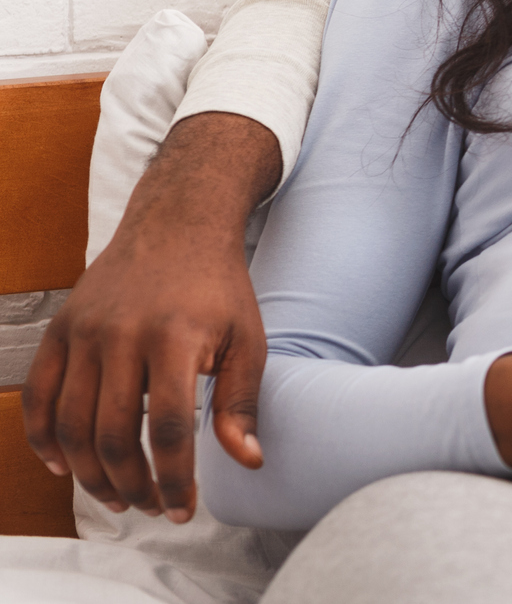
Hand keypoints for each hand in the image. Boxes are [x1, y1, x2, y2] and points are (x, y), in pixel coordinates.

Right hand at [22, 112, 279, 523]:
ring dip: (90, 473)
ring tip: (117, 496)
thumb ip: (242, 401)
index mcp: (175, 338)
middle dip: (131, 484)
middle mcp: (122, 336)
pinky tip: (65, 466)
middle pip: (112, 435)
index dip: (174, 478)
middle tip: (150, 508)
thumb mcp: (249, 337)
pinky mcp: (60, 329)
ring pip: (71, 424)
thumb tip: (247, 460)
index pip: (167, 428)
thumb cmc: (218, 286)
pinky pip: (40, 396)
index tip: (183, 508)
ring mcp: (84, 332)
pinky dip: (44, 439)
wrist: (178, 225)